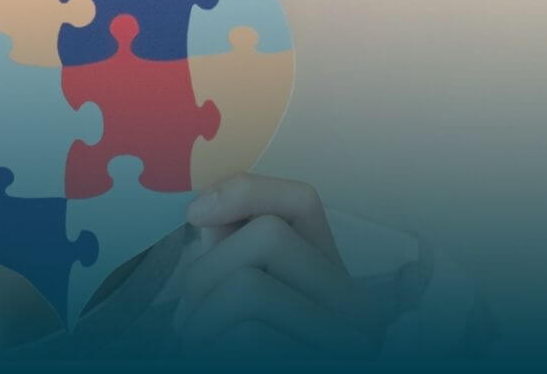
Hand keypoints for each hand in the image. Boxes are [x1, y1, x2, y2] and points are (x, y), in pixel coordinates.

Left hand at [175, 174, 384, 358]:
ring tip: (198, 346)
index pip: (302, 201)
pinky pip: (248, 337)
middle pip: (267, 236)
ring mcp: (344, 346)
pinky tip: (214, 363)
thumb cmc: (243, 360)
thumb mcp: (243, 298)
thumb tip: (204, 208)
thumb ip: (232, 251)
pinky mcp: (316, 366)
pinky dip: (211, 349)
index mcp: (339, 284)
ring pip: (248, 286)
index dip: (244, 190)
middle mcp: (357, 312)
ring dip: (199, 317)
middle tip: (190, 319)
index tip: (192, 215)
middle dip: (205, 271)